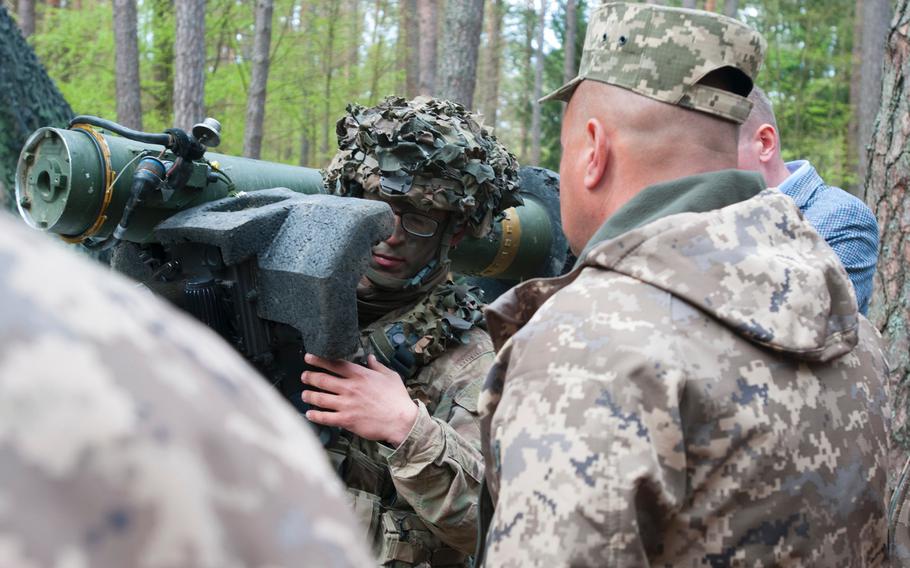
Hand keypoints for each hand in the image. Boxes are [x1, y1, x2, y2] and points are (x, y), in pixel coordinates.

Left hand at [301, 353, 418, 446]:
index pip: (334, 364)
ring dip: (309, 395)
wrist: (401, 421)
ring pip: (320, 398)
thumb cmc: (397, 398)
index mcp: (360, 375)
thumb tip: (370, 357)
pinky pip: (325, 417)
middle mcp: (350, 388)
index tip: (309, 358)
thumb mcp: (390, 376)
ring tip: (304, 394)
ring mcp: (347, 404)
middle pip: (322, 380)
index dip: (318, 360)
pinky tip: (309, 413)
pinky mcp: (346, 420)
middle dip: (309, 377)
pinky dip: (315, 415)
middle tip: (304, 376)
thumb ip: (377, 365)